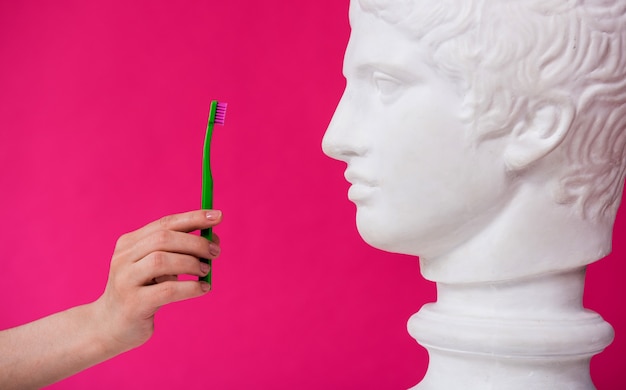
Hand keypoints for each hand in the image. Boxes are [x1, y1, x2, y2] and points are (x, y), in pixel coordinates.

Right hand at [93, 209, 221, 351]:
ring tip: (205, 271)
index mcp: (130, 242)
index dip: (193, 218)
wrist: (109, 326)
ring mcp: (125, 280)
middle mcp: (123, 258)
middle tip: (215, 252)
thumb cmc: (142, 291)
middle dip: (195, 242)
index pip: (165, 223)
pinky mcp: (133, 304)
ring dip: (191, 263)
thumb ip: (180, 251)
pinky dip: (190, 287)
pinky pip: (167, 290)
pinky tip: (203, 289)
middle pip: (163, 238)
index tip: (218, 216)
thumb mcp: (157, 268)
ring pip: (161, 261)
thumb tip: (213, 240)